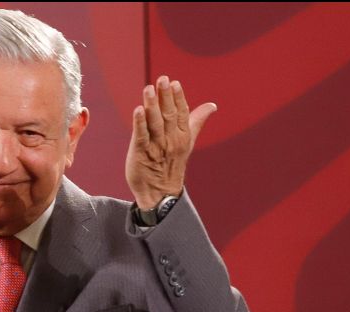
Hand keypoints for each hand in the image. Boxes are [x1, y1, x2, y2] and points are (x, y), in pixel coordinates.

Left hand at [125, 75, 216, 208]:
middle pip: (168, 115)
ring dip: (151, 105)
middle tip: (162, 79)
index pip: (181, 113)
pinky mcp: (140, 153)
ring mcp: (156, 147)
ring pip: (154, 123)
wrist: (160, 193)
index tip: (175, 82)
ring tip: (148, 89)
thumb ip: (195, 121)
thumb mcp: (186, 142)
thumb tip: (212, 105)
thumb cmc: (171, 164)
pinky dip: (139, 123)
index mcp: (182, 136)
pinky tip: (137, 110)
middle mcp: (171, 140)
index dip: (178, 98)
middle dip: (165, 97)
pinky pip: (141, 136)